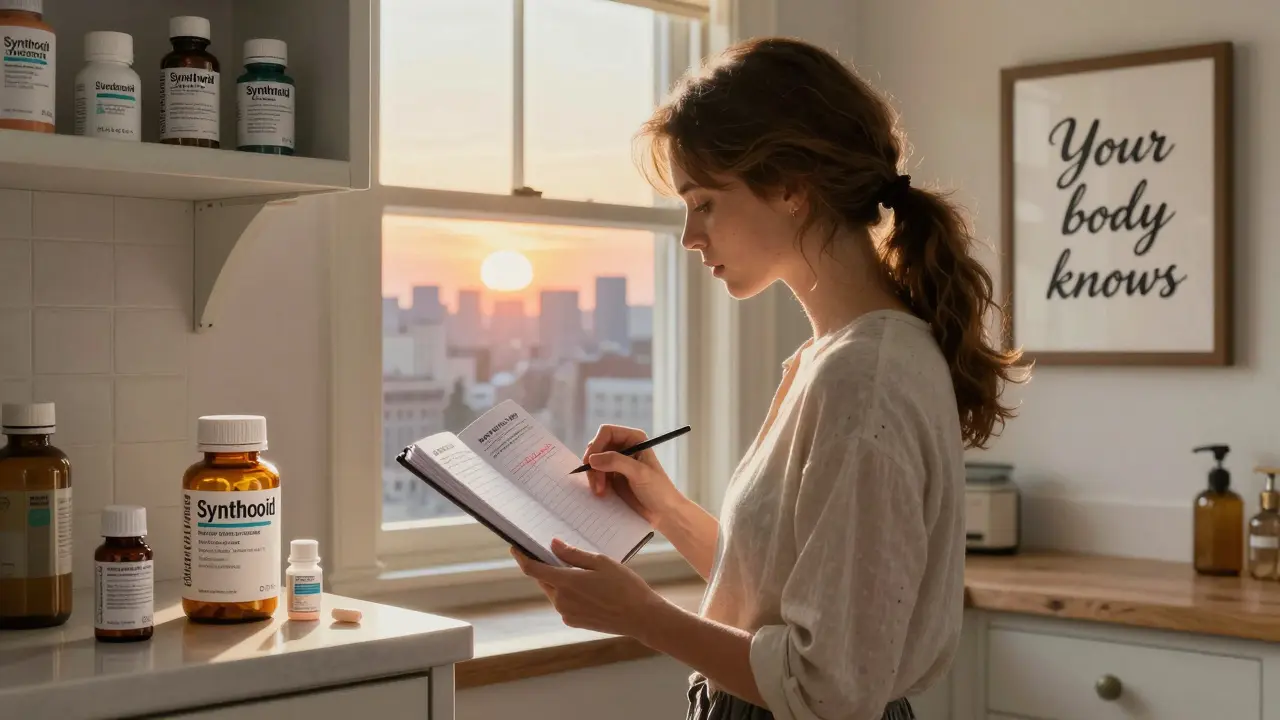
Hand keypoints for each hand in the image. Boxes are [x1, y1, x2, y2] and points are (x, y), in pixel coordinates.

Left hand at [512, 539, 669, 638]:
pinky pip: (563, 603)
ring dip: (558, 580)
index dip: (521, 557)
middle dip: (545, 567)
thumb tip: (553, 545)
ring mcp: (566, 614)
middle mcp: (561, 601)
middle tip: (555, 553)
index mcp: (566, 583)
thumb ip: (573, 554)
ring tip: (580, 571)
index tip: (515, 548)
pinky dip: (568, 593)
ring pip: (553, 592)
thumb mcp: (601, 562)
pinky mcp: (574, 622)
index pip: (532, 569)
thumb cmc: (625, 586)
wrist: (641, 617)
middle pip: (543, 580)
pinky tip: (587, 588)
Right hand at [583, 424, 681, 526]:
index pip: (607, 432)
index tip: (591, 463)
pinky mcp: (614, 476)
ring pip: (595, 462)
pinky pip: (597, 474)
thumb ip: (616, 462)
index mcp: (634, 439)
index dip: (596, 445)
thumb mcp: (639, 473)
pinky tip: (602, 493)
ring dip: (593, 476)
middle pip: (597, 447)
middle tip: (597, 484)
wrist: (663, 512)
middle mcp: (625, 447)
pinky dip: (595, 482)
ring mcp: (618, 462)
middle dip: (594, 464)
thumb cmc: (658, 490)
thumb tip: (592, 458)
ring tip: (600, 491)